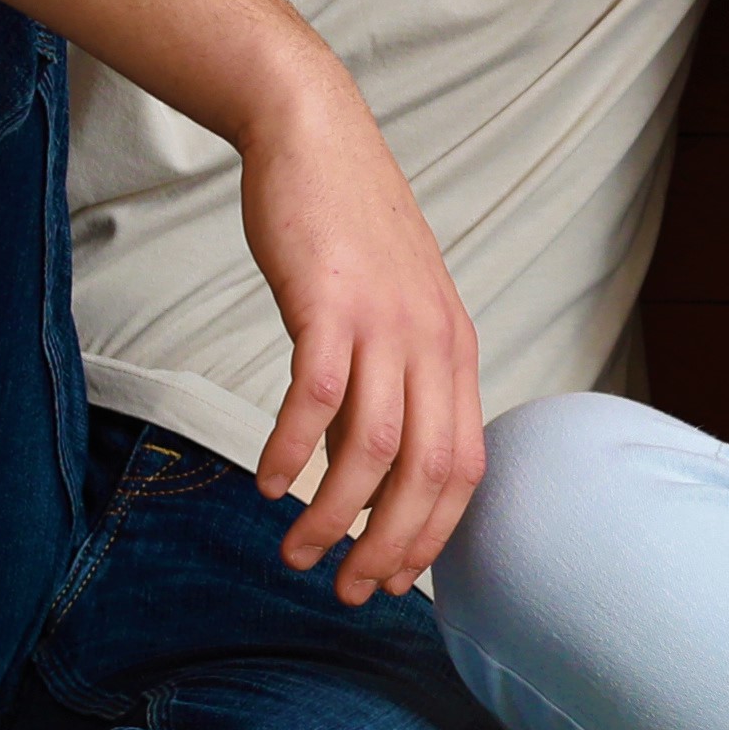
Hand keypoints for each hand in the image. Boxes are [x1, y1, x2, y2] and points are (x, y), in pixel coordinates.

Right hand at [238, 96, 485, 600]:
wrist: (317, 139)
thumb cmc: (350, 235)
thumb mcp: (393, 314)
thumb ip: (390, 384)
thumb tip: (368, 465)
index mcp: (456, 352)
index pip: (464, 469)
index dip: (430, 536)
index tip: (391, 583)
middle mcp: (434, 343)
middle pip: (428, 472)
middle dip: (389, 546)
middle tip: (346, 591)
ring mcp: (386, 322)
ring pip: (374, 446)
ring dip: (333, 514)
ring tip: (294, 553)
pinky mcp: (330, 301)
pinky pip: (317, 394)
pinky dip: (293, 448)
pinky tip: (264, 481)